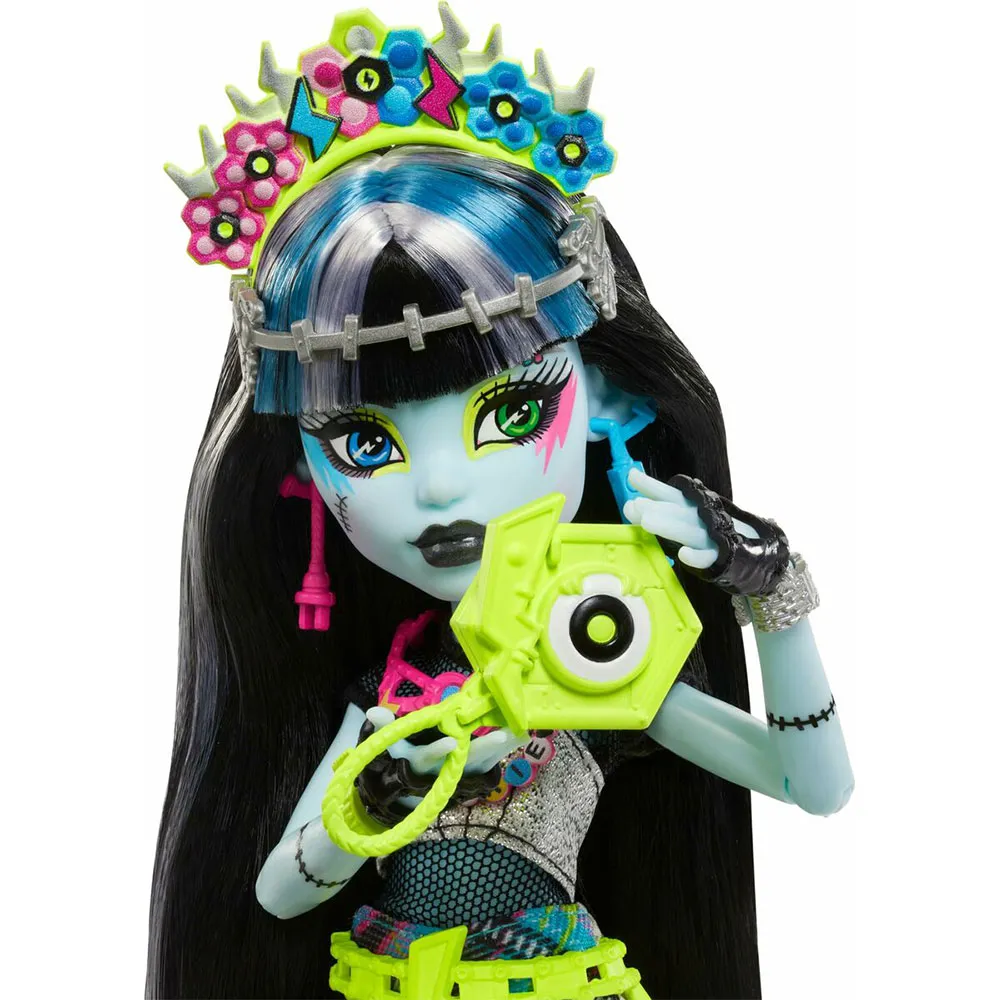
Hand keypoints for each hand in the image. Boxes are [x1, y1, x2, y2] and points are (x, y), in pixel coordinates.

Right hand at [364, 707, 526, 776]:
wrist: (412, 796)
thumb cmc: (401, 762)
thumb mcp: (390, 747)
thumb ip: (385, 728)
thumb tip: (371, 712)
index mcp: (421, 763)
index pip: (429, 757)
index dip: (439, 751)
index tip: (452, 742)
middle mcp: (444, 771)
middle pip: (466, 761)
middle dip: (484, 748)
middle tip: (502, 736)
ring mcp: (462, 774)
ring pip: (484, 761)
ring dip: (502, 747)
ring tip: (520, 732)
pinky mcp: (474, 774)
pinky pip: (493, 761)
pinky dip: (506, 749)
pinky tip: (523, 735)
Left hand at [623, 469, 722, 568]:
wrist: (737, 545)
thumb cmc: (701, 527)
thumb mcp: (680, 512)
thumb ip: (654, 508)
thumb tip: (629, 505)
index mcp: (688, 504)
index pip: (668, 493)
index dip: (651, 485)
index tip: (632, 476)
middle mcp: (697, 516)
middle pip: (676, 510)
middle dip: (656, 507)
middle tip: (636, 504)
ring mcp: (707, 535)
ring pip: (687, 531)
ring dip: (668, 526)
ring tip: (646, 522)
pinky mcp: (716, 556)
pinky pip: (706, 557)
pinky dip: (696, 556)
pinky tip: (683, 554)